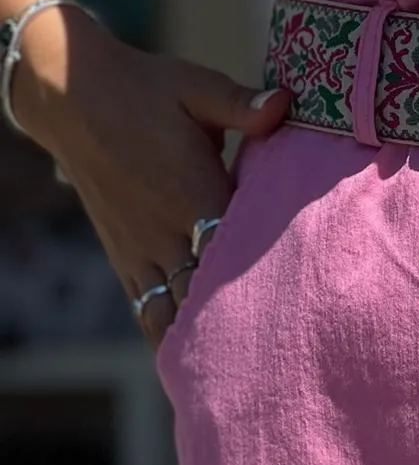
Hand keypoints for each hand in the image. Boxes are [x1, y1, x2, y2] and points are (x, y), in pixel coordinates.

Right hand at [11, 3, 290, 348]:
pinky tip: (189, 365)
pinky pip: (145, 307)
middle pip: (210, 295)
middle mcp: (167, 231)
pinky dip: (167, 335)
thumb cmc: (143, 89)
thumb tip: (287, 103)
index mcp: (194, 195)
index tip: (302, 310)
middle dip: (243, 327)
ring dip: (203, 342)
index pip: (239, 252)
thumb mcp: (194, 87)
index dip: (270, 282)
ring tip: (239, 377)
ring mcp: (141, 249)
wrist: (70, 95)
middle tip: (283, 362)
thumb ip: (241, 105)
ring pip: (175, 311)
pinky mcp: (123, 257)